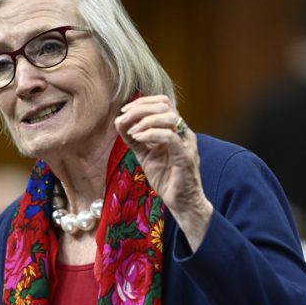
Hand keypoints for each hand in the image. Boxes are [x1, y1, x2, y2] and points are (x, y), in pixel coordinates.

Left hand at [115, 95, 212, 249]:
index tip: (124, 111)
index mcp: (175, 129)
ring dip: (144, 120)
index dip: (142, 102)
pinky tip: (138, 139)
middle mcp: (183, 132)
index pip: (162, 102)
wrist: (182, 202)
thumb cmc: (166, 178)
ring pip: (168, 116)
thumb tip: (118, 121)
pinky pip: (169, 136)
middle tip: (124, 118)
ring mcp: (186, 143)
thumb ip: (133, 138)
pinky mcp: (185, 156)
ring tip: (131, 132)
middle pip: (164, 104)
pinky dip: (150, 133)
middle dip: (140, 108)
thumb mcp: (144, 154)